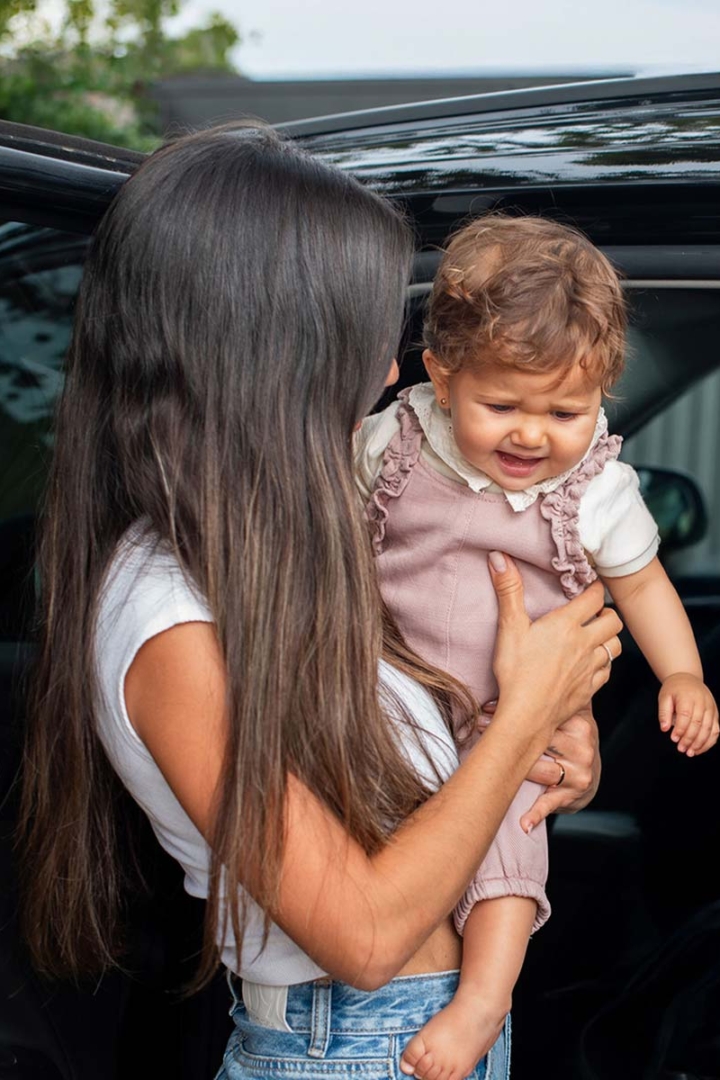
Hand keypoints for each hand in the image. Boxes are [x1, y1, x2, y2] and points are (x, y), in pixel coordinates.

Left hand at [478, 704, 600, 832]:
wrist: (588, 773)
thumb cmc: (569, 738)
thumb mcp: (569, 714)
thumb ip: (553, 693)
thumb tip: (522, 666)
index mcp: (580, 721)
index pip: (543, 714)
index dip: (511, 710)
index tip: (486, 707)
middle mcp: (582, 746)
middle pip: (537, 740)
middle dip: (503, 734)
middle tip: (476, 725)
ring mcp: (579, 771)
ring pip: (539, 769)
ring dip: (509, 767)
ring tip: (482, 759)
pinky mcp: (573, 794)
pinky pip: (551, 802)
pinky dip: (536, 814)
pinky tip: (523, 822)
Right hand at [489, 551, 622, 736]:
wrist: (525, 716)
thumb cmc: (515, 672)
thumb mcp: (509, 627)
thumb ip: (509, 590)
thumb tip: (500, 557)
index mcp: (566, 625)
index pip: (594, 598)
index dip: (595, 589)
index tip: (590, 586)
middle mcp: (584, 643)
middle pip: (614, 621)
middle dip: (607, 613)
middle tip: (594, 612)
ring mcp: (590, 668)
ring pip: (616, 647)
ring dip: (609, 638)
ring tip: (595, 637)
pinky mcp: (590, 689)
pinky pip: (607, 672)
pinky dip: (603, 664)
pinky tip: (590, 664)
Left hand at [658, 673, 718, 755]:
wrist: (688, 679)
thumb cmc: (674, 689)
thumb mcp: (664, 697)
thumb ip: (663, 713)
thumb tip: (664, 728)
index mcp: (688, 697)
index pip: (686, 715)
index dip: (680, 729)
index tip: (673, 738)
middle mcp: (702, 702)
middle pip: (698, 724)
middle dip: (689, 739)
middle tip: (681, 749)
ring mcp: (711, 708)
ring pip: (709, 729)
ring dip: (700, 743)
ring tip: (690, 752)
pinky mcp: (715, 714)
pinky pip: (716, 730)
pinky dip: (709, 742)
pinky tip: (699, 749)